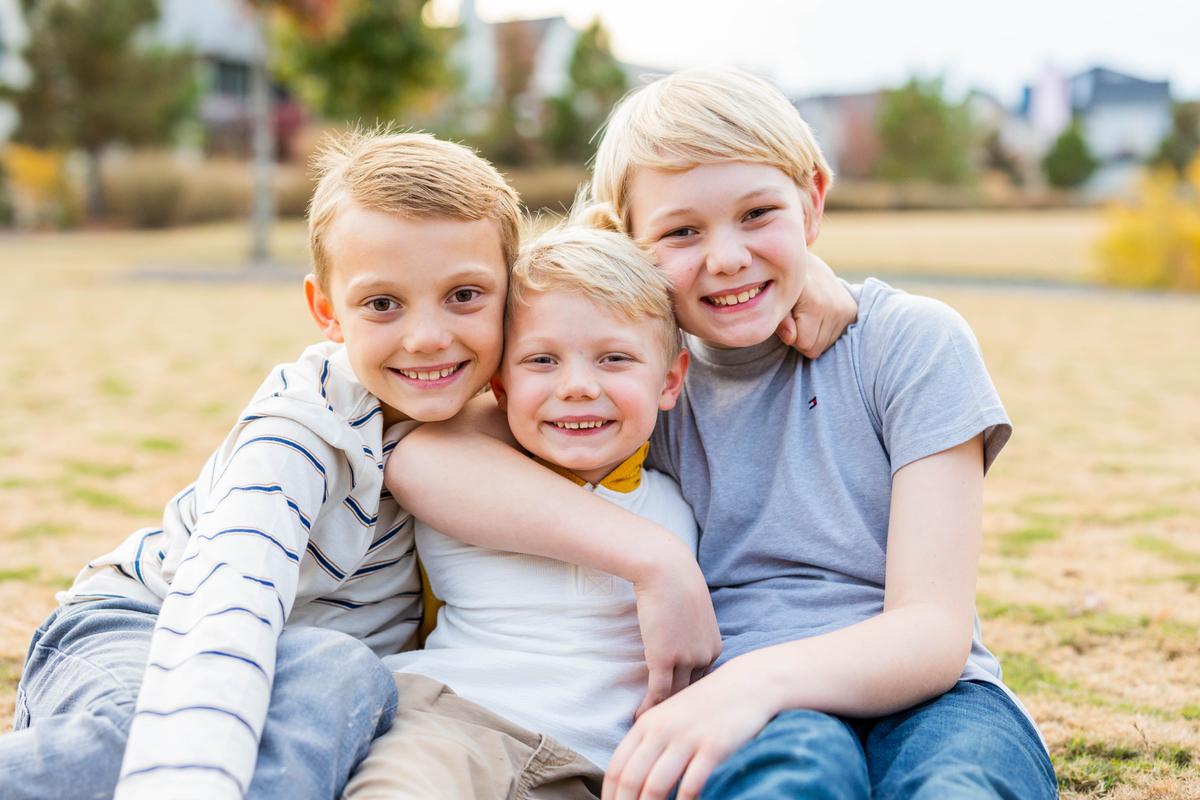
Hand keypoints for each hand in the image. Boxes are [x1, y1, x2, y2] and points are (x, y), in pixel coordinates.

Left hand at [604, 655, 772, 799]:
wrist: (746, 684)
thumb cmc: (706, 707)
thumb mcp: (669, 717)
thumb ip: (648, 743)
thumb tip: (629, 781)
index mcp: (646, 724)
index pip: (616, 768)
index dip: (610, 796)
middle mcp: (661, 730)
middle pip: (631, 780)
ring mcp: (687, 738)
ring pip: (656, 787)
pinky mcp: (713, 748)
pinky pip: (691, 786)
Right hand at [630, 538, 721, 717]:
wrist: (667, 569)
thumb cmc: (677, 584)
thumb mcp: (694, 613)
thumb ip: (691, 634)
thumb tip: (680, 642)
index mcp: (714, 647)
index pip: (703, 682)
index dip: (690, 698)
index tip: (679, 712)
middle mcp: (705, 657)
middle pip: (693, 695)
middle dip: (680, 714)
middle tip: (667, 730)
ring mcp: (686, 659)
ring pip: (676, 697)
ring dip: (662, 714)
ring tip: (650, 728)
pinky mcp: (665, 658)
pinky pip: (658, 692)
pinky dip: (649, 708)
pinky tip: (638, 717)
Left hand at [775, 253, 856, 358]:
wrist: (801, 263)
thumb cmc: (781, 285)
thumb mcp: (776, 302)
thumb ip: (781, 322)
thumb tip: (791, 337)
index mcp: (816, 304)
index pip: (804, 344)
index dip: (791, 336)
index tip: (787, 319)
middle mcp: (835, 306)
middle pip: (816, 348)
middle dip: (803, 337)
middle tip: (797, 317)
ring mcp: (846, 309)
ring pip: (825, 345)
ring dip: (814, 335)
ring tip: (807, 314)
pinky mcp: (852, 310)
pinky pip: (836, 337)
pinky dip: (825, 331)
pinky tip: (818, 315)